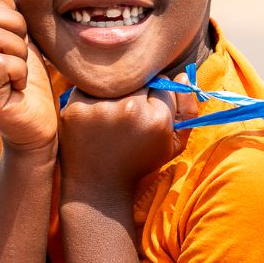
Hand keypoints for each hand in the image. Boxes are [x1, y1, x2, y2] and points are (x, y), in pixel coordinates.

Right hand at [0, 0, 56, 153]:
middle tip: (23, 51)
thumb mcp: (20, 41)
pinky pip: (1, 63)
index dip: (9, 12)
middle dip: (14, 26)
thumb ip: (7, 13)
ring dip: (19, 50)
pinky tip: (20, 85)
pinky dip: (20, 70)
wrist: (36, 127)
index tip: (20, 37)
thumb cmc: (30, 84)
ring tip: (21, 70)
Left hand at [57, 87, 182, 203]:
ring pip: (115, 81)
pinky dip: (91, 97)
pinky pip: (88, 86)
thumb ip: (187, 111)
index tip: (147, 114)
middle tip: (127, 116)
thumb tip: (183, 76)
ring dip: (115, 92)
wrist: (98, 187)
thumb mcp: (172, 145)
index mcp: (157, 120)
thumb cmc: (138, 163)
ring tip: (110, 117)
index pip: (164, 84)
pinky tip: (93, 117)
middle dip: (137, 92)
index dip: (156, 98)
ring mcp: (100, 108)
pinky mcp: (76, 108)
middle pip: (140, 80)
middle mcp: (130, 110)